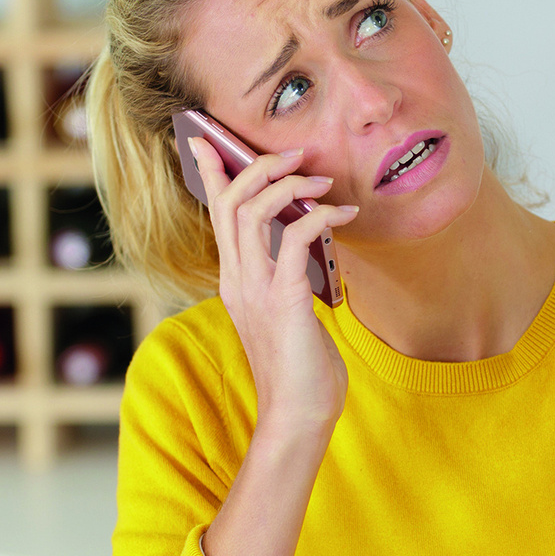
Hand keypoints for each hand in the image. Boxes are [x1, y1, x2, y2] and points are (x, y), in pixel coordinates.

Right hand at [188, 138, 359, 435]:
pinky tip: (345, 216)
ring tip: (322, 181)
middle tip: (296, 154)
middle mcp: (237, 279)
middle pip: (229, 201)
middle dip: (259, 165)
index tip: (209, 138)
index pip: (216, 214)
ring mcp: (255, 289)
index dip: (211, 172)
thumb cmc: (300, 369)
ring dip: (288, 185)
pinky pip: (293, 239)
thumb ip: (287, 279)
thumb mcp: (287, 314)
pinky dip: (320, 217)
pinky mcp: (282, 300)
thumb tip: (308, 246)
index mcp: (234, 280)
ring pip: (252, 210)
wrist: (298, 417)